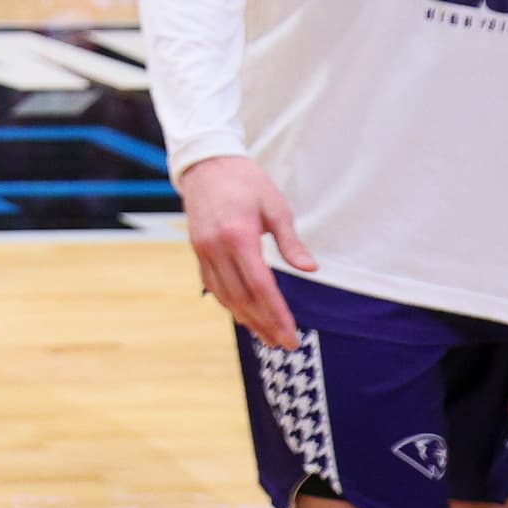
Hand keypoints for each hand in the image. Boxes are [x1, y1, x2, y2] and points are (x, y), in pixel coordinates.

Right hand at [179, 153, 315, 349]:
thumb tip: (311, 270)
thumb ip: (290, 242)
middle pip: (243, 298)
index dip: (277, 314)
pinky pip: (213, 285)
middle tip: (285, 344)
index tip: (292, 335)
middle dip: (265, 324)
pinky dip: (229, 304)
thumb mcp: (276, 206)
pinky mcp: (197, 250)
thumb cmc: (246, 182)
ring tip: (266, 337)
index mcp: (239, 236)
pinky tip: (243, 315)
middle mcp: (216, 248)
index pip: (261, 286)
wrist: (206, 164)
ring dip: (247, 319)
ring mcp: (203, 250)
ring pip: (225, 296)